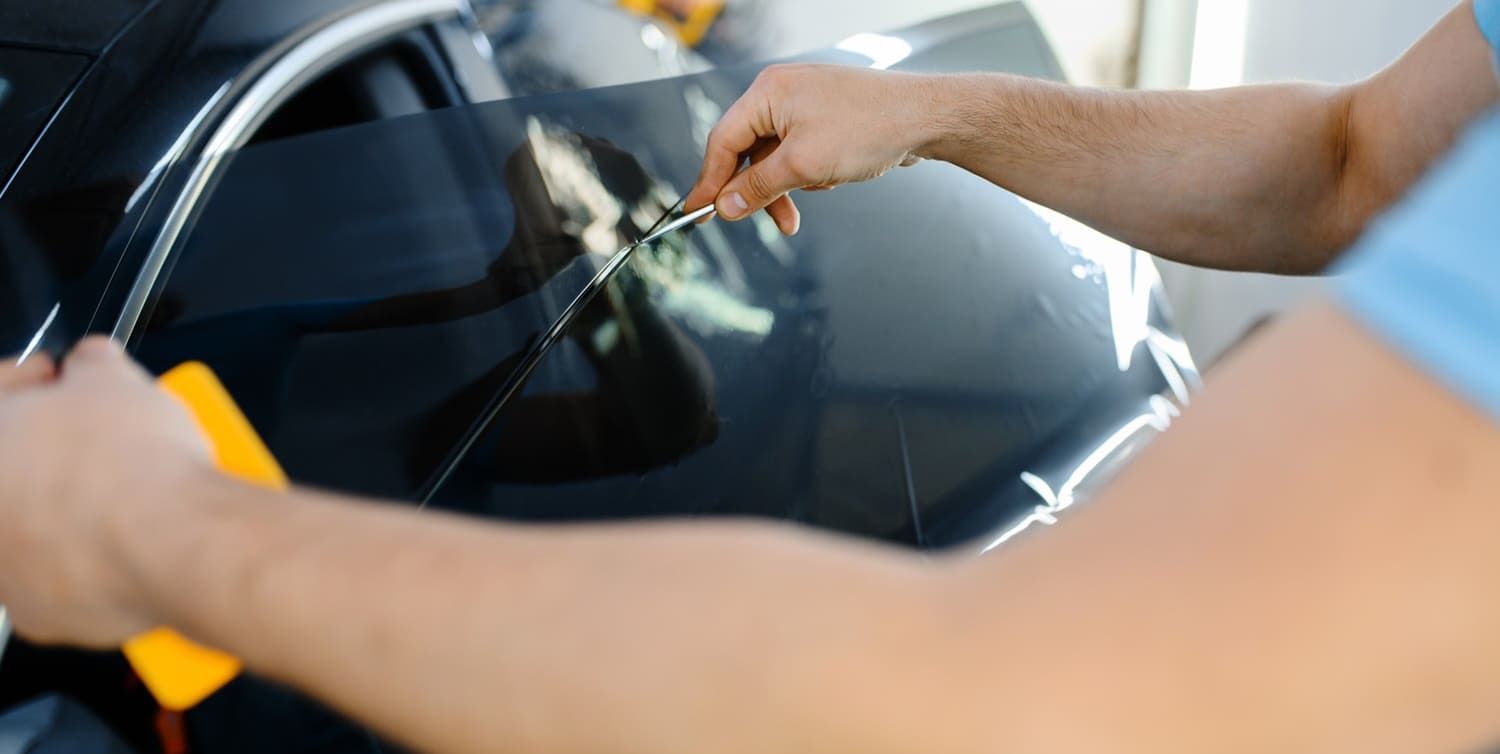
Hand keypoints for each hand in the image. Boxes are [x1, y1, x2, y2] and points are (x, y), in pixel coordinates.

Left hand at [0, 338, 211, 646]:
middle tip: (95, 431)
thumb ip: (89, 363)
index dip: (27, 381)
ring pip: (34, 526)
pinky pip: (63, 573)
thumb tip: (94, 364)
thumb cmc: (131, 466)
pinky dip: (91, 553)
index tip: (59, 378)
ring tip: (124, 487)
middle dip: (49, 447)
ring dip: (71, 503)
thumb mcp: (113, 376)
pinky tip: (128, 533)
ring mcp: (2, 571)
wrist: (173, 541)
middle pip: (10, 469)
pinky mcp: (40, 613)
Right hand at [684, 64, 940, 235]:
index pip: (722, 141)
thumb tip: (725, 205)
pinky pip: (799, 155)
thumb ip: (758, 187)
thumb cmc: (869, 127)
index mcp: (768, 92)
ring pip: (775, 159)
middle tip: (764, 220)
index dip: (709, 181)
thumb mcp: (803, 165)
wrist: (925, 118)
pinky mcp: (825, 120)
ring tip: (803, 211)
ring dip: (787, 188)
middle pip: (747, 152)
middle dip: (759, 191)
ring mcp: (805, 106)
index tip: (697, 213)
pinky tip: (833, 180)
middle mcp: (781, 94)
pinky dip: (809, 176)